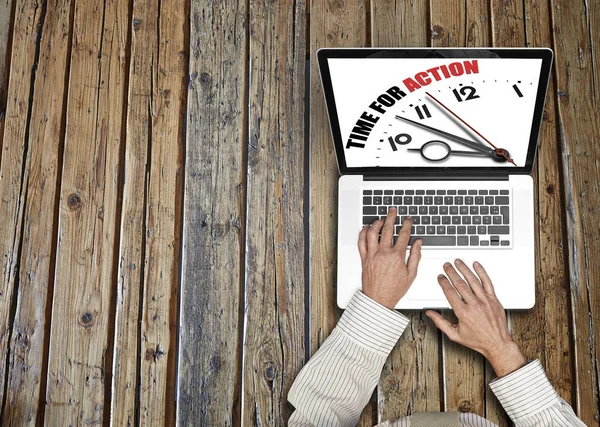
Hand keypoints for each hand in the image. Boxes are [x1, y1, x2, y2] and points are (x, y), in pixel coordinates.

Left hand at [357, 209, 421, 308]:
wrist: (378, 299)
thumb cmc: (394, 289)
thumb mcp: (411, 274)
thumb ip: (415, 256)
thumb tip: (418, 243)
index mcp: (396, 256)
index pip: (403, 234)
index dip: (407, 224)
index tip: (408, 219)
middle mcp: (383, 253)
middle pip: (387, 229)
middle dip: (391, 217)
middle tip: (393, 211)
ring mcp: (372, 255)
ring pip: (372, 232)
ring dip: (377, 223)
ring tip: (381, 218)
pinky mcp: (364, 258)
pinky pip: (361, 242)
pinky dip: (363, 233)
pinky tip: (366, 228)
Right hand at [425, 260, 526, 377]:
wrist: (497, 344)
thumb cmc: (478, 340)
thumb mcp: (455, 335)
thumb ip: (440, 323)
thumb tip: (430, 313)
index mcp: (463, 313)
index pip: (450, 292)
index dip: (443, 282)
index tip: (440, 277)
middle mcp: (474, 305)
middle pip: (460, 284)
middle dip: (451, 272)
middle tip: (446, 266)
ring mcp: (485, 301)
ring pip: (473, 280)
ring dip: (464, 269)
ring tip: (458, 262)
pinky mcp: (494, 299)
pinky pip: (487, 282)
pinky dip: (482, 272)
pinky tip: (476, 265)